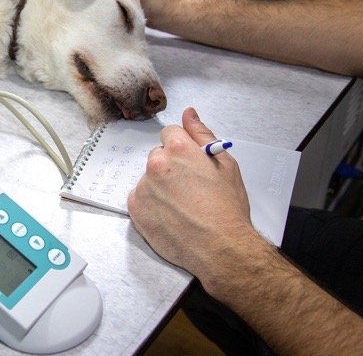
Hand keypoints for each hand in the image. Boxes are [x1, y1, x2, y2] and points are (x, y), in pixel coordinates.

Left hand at [128, 108, 263, 290]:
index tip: (189, 163)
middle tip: (189, 188)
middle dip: (170, 168)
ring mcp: (143, 187)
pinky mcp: (136, 208)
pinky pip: (139, 198)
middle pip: (158, 156)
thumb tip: (189, 114)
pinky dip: (151, 205)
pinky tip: (170, 215)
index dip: (182, 149)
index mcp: (178, 149)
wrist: (221, 248)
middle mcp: (156, 165)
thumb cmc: (227, 209)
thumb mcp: (225, 164)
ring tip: (182, 206)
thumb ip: (202, 134)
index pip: (169, 134)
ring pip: (148, 179)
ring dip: (160, 187)